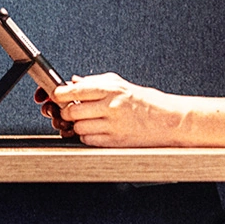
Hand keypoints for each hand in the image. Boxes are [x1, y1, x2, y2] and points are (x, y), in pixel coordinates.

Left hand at [41, 72, 190, 146]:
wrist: (168, 121)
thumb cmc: (146, 102)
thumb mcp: (120, 84)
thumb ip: (95, 82)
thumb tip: (73, 81)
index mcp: (111, 89)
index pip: (75, 90)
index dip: (59, 94)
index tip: (56, 95)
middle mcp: (111, 106)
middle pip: (72, 111)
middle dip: (66, 111)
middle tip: (70, 110)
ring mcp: (112, 126)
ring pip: (78, 127)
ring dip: (77, 125)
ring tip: (86, 120)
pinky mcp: (114, 141)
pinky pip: (88, 140)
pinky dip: (87, 136)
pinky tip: (95, 130)